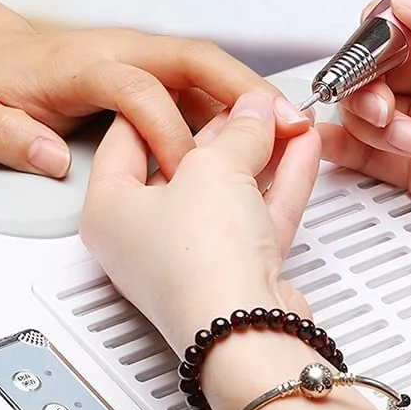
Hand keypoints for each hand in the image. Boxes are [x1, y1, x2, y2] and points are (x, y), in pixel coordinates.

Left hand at [0, 28, 309, 180]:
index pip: (136, 88)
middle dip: (242, 87)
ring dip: (251, 97)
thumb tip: (49, 156)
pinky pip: (205, 90)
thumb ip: (8, 139)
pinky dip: (240, 110)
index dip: (167, 129)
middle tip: (282, 119)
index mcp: (80, 65)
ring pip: (208, 72)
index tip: (187, 170)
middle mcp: (119, 54)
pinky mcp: (156, 80)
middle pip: (194, 59)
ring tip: (294, 128)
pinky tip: (268, 136)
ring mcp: (142, 63)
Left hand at [80, 89, 321, 352]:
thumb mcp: (214, 167)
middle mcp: (143, 237)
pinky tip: (301, 150)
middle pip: (184, 163)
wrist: (243, 332)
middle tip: (253, 100)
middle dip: (226, 127)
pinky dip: (280, 180)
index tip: (193, 78)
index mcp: (109, 209)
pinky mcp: (234, 273)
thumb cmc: (201, 263)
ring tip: (286, 117)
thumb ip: (240, 131)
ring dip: (261, 151)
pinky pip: (256, 214)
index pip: (128, 135)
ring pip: (228, 189)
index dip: (165, 99)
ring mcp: (191, 257)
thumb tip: (253, 112)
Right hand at [320, 0, 410, 297]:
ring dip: (367, 116)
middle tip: (382, 101)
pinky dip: (345, 147)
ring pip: (367, 107)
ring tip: (406, 138)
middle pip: (378, 64)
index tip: (374, 46)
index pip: (407, 22)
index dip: (380, 31)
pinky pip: (368, 154)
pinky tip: (342, 147)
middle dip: (365, 76)